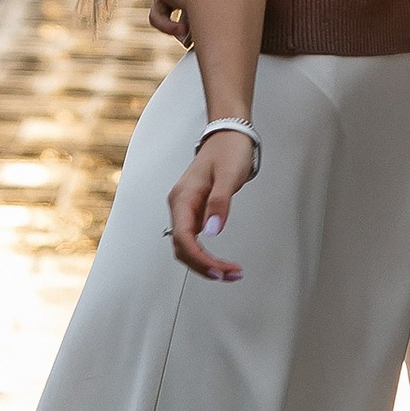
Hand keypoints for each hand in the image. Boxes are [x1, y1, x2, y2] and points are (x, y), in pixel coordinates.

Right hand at [166, 125, 254, 279]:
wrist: (229, 135)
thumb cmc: (229, 151)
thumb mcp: (228, 176)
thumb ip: (220, 204)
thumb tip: (212, 231)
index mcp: (183, 197)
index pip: (184, 237)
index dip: (200, 258)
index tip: (218, 270)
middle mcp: (180, 205)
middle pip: (183, 247)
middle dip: (204, 266)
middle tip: (229, 275)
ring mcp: (186, 209)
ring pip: (187, 246)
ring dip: (204, 263)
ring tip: (228, 272)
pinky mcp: (195, 211)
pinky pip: (194, 239)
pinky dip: (206, 254)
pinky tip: (220, 261)